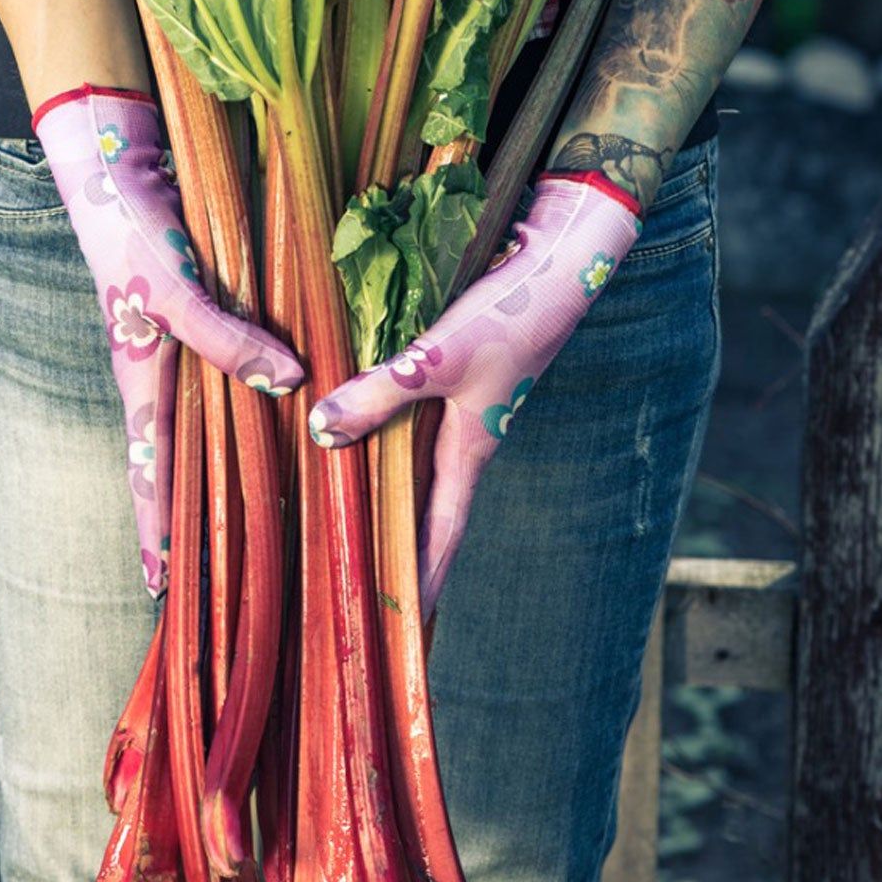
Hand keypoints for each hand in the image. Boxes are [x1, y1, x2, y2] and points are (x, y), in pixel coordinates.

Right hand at [34, 84, 302, 594]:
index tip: (164, 592)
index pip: (148, 475)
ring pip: (207, 422)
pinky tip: (283, 413)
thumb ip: (226, 338)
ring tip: (265, 509)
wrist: (113, 163)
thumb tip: (288, 384)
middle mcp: (160, 373)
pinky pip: (228, 374)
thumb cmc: (130, 231)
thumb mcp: (174, 289)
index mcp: (141, 380)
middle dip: (195, 518)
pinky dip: (251, 402)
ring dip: (228, 465)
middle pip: (178, 462)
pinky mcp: (201, 314)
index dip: (157, 532)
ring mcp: (179, 346)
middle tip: (224, 573)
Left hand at [309, 174, 640, 613]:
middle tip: (358, 579)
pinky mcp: (457, 363)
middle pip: (426, 502)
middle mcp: (469, 432)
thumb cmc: (511, 313)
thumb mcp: (439, 357)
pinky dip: (382, 426)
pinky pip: (410, 411)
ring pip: (415, 456)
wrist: (560, 255)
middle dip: (396, 541)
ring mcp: (466, 399)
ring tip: (341, 512)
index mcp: (472, 447)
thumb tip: (320, 434)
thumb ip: (379, 394)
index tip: (402, 626)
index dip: (423, 578)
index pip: (443, 531)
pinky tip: (350, 420)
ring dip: (384, 483)